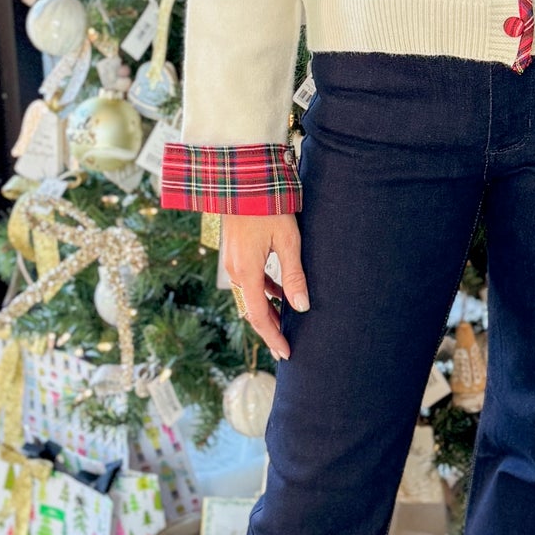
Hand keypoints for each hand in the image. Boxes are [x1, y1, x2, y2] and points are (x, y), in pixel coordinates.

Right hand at [221, 213, 308, 362]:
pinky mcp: (235, 253)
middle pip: (252, 310)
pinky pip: (248, 281)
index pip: (259, 317)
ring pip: (250, 296)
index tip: (286, 353)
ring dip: (267, 311)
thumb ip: (294, 275)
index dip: (273, 338)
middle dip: (269, 330)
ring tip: (286, 323)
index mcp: (246, 272)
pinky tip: (278, 293)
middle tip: (285, 348)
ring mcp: (232, 262)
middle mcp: (235, 271)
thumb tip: (302, 306)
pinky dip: (263, 292)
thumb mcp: (288, 242)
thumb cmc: (269, 208)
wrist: (244, 181)